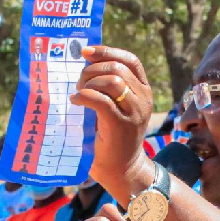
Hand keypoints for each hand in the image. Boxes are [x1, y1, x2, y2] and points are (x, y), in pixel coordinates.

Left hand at [71, 46, 153, 195]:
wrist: (121, 169)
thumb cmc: (111, 137)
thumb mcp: (115, 107)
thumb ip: (107, 87)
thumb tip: (84, 62)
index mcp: (143, 91)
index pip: (130, 60)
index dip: (107, 51)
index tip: (86, 52)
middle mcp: (143, 99)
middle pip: (117, 68)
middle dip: (92, 71)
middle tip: (79, 83)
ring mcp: (134, 113)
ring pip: (112, 81)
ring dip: (89, 83)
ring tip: (79, 94)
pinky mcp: (121, 125)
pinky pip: (101, 101)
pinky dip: (85, 97)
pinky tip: (76, 102)